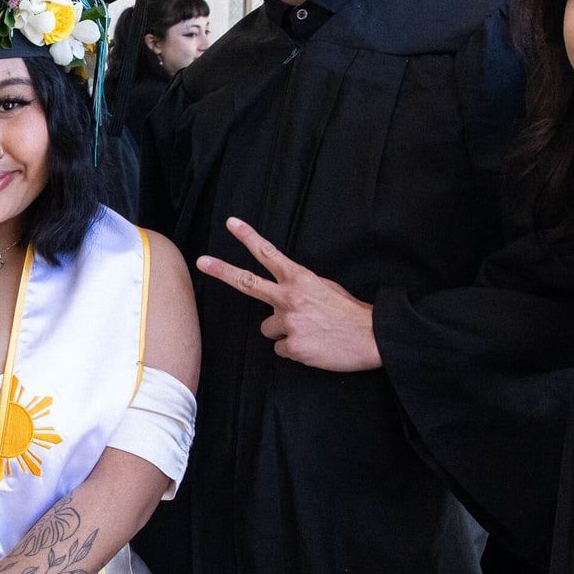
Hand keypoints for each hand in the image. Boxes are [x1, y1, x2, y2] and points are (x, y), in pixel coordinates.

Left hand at [196, 217, 377, 370]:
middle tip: (202, 261)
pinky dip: (294, 350)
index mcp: (300, 279)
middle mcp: (290, 297)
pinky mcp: (292, 346)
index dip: (248, 237)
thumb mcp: (326, 288)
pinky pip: (281, 349)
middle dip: (222, 271)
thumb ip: (300, 287)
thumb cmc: (350, 313)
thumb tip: (282, 296)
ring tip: (309, 332)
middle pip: (248, 283)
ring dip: (283, 332)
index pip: (269, 253)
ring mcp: (289, 322)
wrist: (372, 337)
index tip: (231, 223)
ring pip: (267, 328)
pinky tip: (313, 346)